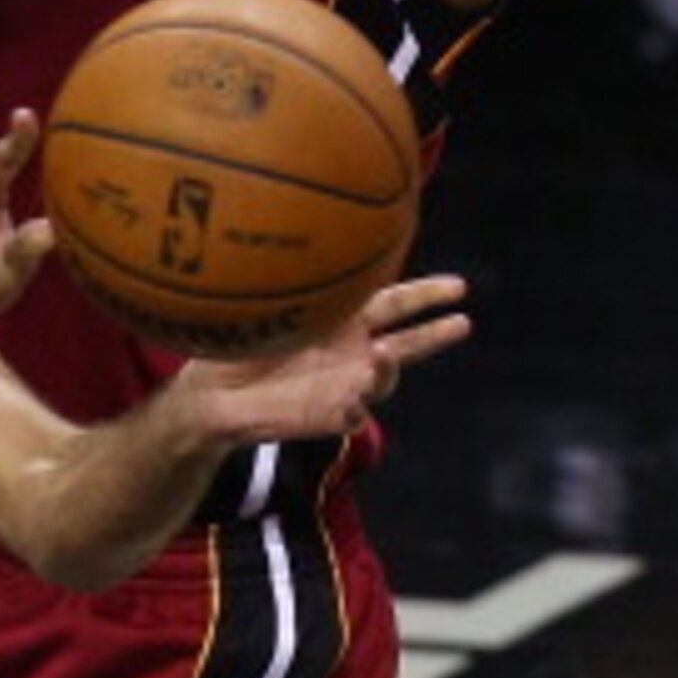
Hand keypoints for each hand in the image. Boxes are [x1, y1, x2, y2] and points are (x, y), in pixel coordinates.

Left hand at [172, 272, 472, 444]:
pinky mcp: (332, 416)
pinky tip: (353, 399)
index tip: (458, 287)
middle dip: (435, 332)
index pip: (394, 303)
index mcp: (344, 320)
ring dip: (389, 367)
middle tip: (463, 322)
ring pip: (387, 378)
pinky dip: (360, 405)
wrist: (213, 396)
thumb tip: (319, 262)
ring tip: (381, 356)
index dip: (426, 295)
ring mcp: (347, 385)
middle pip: (407, 341)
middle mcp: (353, 352)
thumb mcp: (268, 312)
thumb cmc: (236, 344)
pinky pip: (357, 413)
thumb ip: (297, 295)